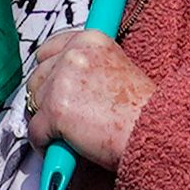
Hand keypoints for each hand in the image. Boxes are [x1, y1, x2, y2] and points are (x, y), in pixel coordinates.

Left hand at [26, 30, 152, 171]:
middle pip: (36, 77)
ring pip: (32, 104)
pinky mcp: (56, 110)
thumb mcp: (117, 69)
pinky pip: (35, 131)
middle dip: (45, 99)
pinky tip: (62, 150)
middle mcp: (74, 54)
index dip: (49, 74)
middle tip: (64, 118)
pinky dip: (45, 144)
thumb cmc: (143, 110)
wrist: (156, 132)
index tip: (54, 89)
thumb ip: (88, 67)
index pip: (48, 51)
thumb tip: (60, 79)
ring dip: (44, 121)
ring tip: (66, 134)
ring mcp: (62, 81)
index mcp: (90, 40)